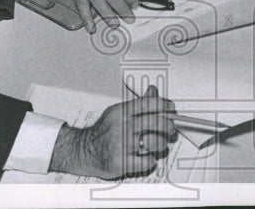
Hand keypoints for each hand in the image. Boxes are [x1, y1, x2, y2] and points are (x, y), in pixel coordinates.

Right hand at [49, 85, 176, 178]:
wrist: (83, 151)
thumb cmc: (103, 132)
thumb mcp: (118, 112)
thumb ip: (138, 104)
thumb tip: (153, 91)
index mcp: (121, 112)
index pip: (148, 103)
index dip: (164, 105)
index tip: (171, 109)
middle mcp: (122, 127)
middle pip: (155, 122)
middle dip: (168, 126)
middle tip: (171, 129)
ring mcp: (121, 145)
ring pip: (154, 142)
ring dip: (160, 144)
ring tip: (157, 144)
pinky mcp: (121, 162)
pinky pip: (147, 161)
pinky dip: (150, 160)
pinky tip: (146, 157)